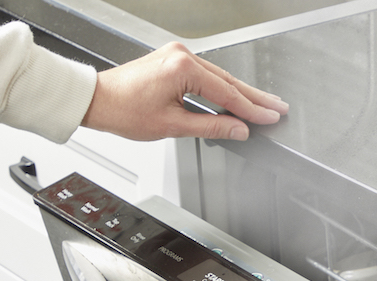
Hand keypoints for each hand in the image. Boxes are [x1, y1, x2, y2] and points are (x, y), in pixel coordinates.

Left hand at [81, 42, 288, 140]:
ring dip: (241, 92)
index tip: (270, 117)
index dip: (252, 109)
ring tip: (264, 104)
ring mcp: (176, 56)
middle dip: (255, 97)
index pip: (228, 92)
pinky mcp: (172, 60)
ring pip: (219, 77)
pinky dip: (223, 87)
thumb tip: (238, 129)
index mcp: (182, 68)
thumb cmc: (124, 110)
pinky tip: (236, 96)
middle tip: (278, 107)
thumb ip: (211, 126)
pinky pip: (206, 74)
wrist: (97, 101)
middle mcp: (181, 56)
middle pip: (228, 80)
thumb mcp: (173, 125)